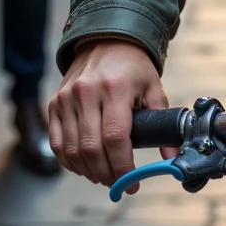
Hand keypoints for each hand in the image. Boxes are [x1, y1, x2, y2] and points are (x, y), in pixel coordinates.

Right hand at [48, 39, 169, 190]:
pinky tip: (84, 167)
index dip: (122, 167)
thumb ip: (162, 122)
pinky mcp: (54, 103)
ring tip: (104, 177)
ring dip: (88, 172)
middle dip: (106, 174)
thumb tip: (171, 158)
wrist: (106, 40)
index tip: (132, 183)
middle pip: (91, 149)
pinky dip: (69, 161)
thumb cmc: (133, 67)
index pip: (115, 138)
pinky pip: (56, 142)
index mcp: (116, 88)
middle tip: (119, 184)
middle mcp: (87, 93)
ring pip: (71, 150)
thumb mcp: (154, 88)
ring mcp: (66, 98)